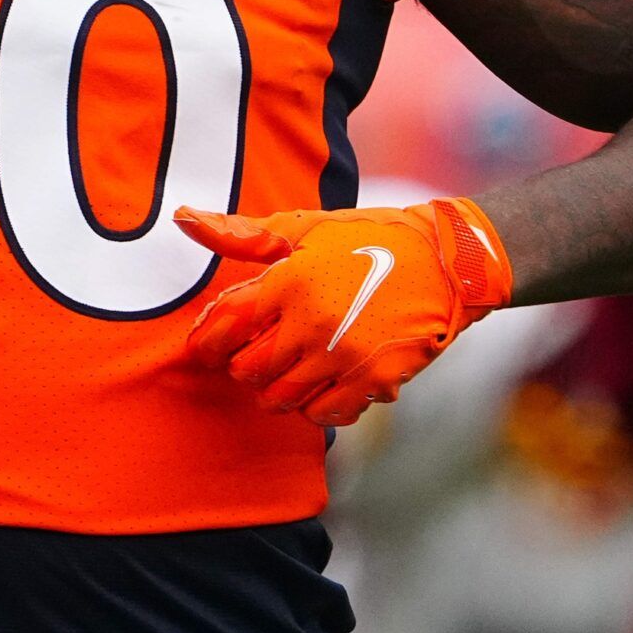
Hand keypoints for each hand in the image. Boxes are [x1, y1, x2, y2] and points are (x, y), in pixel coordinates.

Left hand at [174, 200, 511, 427]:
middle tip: (253, 355)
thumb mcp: (305, 227)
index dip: (206, 342)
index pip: (225, 327)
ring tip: (285, 370)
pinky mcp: (375, 382)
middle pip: (248, 370)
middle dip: (242, 366)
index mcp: (290, 281)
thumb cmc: (370, 237)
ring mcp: (344, 357)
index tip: (209, 346)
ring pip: (281, 399)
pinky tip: (321, 383)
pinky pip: (324, 414)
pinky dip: (314, 405)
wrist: (449, 261)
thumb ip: (243, 233)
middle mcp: (312, 323)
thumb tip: (184, 218)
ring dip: (274, 389)